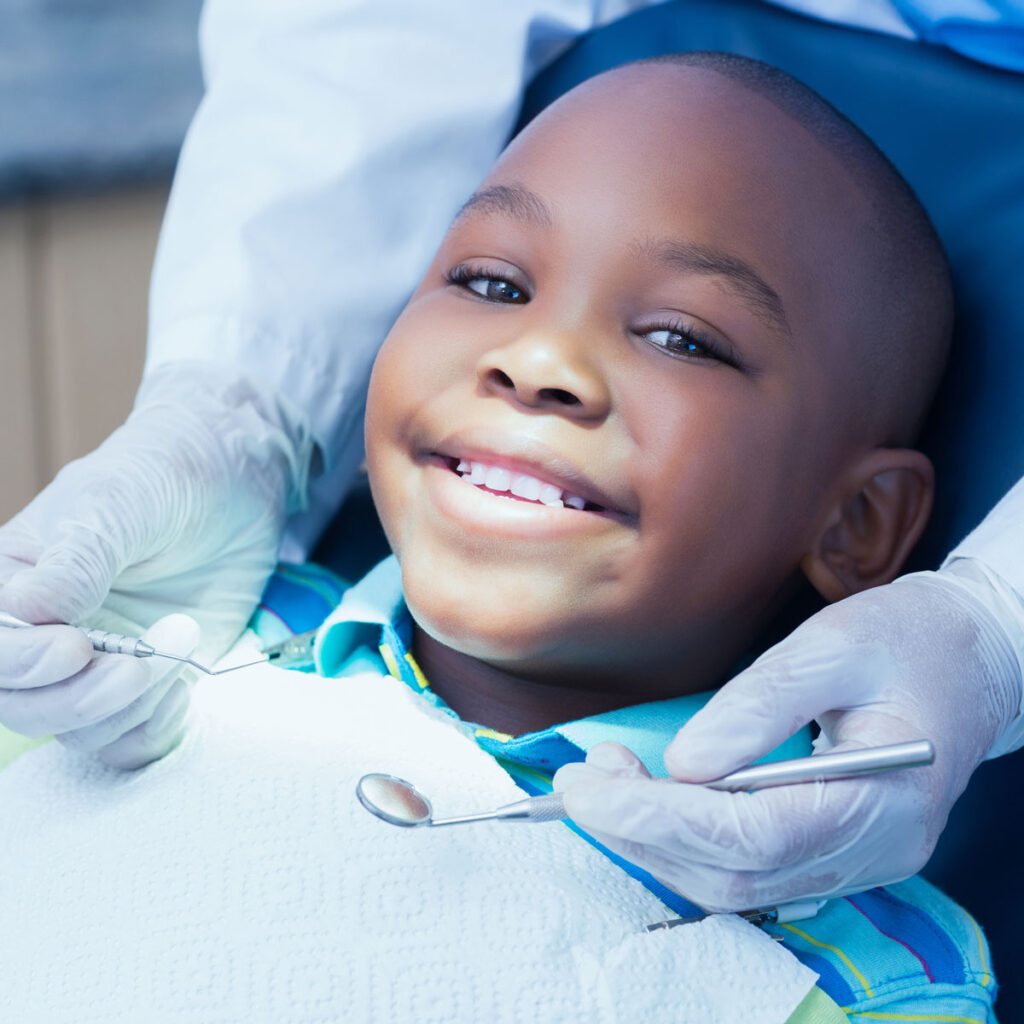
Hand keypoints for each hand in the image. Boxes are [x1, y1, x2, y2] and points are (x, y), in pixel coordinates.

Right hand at [0, 362, 310, 766]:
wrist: (234, 481)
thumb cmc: (164, 476)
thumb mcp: (118, 503)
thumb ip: (77, 560)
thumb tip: (29, 610)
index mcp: (15, 586)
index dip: (23, 665)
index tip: (77, 647)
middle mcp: (46, 635)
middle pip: (27, 707)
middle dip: (83, 699)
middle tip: (141, 667)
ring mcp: (98, 665)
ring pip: (82, 731)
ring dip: (133, 706)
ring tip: (180, 641)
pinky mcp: (148, 685)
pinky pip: (131, 741)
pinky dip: (155, 728)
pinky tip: (183, 685)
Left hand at [553, 564, 1022, 910]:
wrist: (970, 657)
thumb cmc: (908, 641)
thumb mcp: (833, 646)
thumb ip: (759, 705)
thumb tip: (683, 762)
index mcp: (884, 800)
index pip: (752, 838)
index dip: (660, 817)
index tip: (589, 783)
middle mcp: (872, 851)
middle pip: (735, 875)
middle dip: (642, 832)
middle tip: (581, 778)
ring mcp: (856, 861)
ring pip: (735, 886)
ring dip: (654, 842)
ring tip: (603, 783)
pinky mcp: (834, 851)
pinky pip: (747, 871)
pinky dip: (683, 845)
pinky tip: (646, 804)